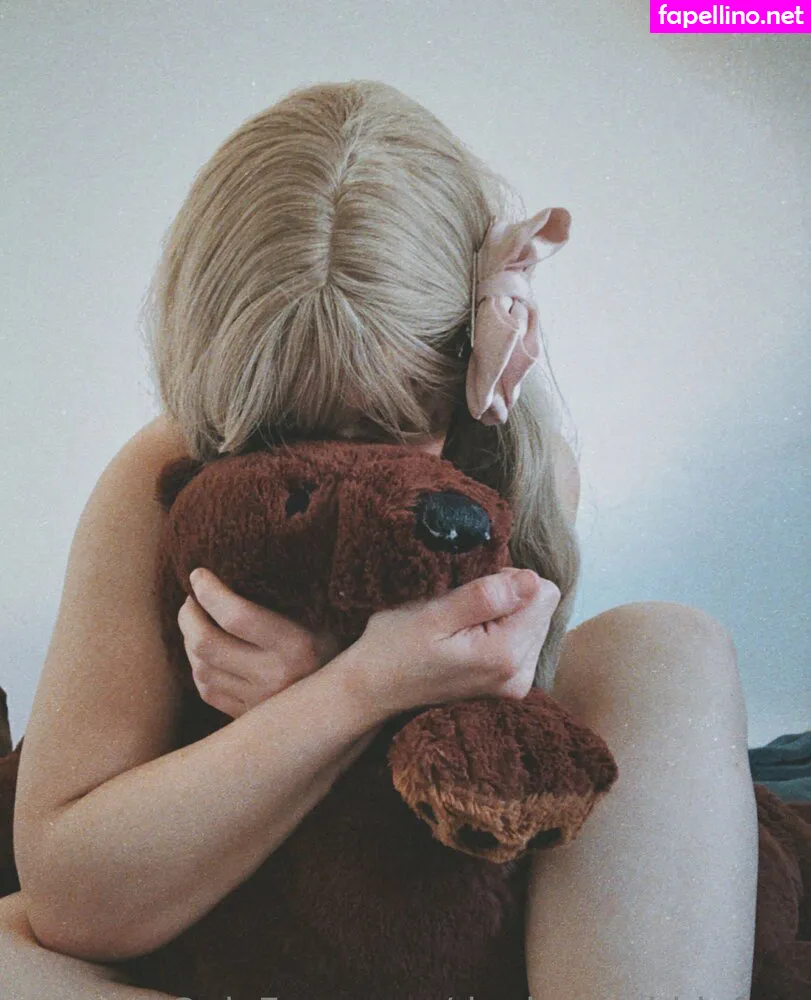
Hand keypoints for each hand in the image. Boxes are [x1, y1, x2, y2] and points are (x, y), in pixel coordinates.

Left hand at [177, 567, 340, 718]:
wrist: (353, 695)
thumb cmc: (339, 639)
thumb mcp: (322, 613)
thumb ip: (287, 595)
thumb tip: (238, 563)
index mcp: (298, 645)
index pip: (236, 616)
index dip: (209, 592)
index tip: (198, 575)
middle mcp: (278, 678)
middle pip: (207, 644)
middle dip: (188, 616)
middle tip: (191, 599)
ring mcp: (262, 703)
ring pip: (202, 669)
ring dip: (190, 641)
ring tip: (196, 621)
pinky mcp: (252, 718)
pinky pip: (209, 691)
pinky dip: (199, 668)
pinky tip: (206, 652)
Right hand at [349, 567, 560, 720]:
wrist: (373, 688)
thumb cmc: (394, 648)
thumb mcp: (433, 614)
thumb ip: (485, 597)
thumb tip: (531, 579)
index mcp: (506, 654)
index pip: (543, 593)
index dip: (508, 580)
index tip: (472, 591)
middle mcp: (521, 674)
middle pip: (540, 608)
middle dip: (506, 598)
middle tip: (460, 610)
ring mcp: (516, 683)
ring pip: (532, 621)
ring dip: (501, 614)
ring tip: (460, 626)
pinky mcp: (508, 684)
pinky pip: (522, 638)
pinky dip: (498, 630)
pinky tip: (467, 638)